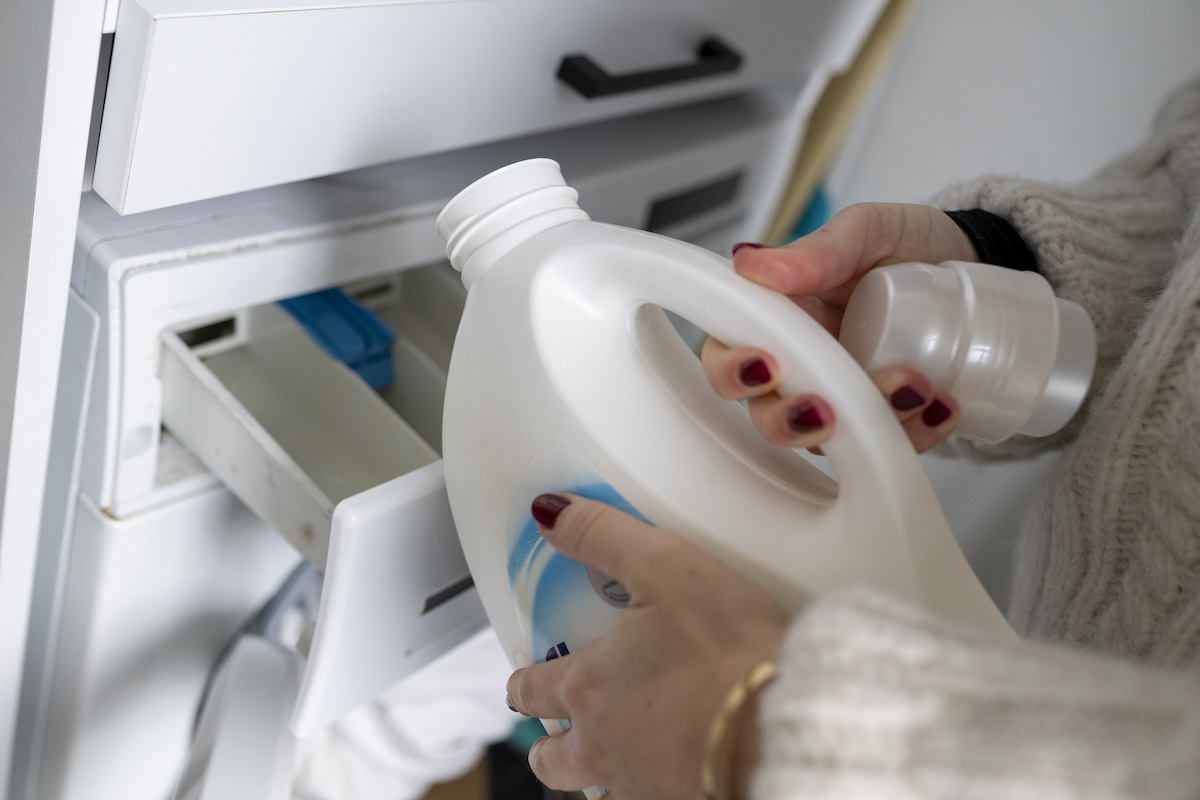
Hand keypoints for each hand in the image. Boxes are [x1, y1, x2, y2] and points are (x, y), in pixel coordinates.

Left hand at [506, 494, 789, 799]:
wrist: (782, 729)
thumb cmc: (727, 653)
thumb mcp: (664, 566)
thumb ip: (602, 535)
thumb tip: (550, 513)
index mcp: (590, 687)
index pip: (533, 690)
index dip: (524, 682)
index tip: (524, 679)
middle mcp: (604, 746)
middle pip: (553, 760)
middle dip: (549, 747)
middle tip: (558, 734)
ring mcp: (643, 784)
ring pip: (597, 791)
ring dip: (596, 777)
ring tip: (616, 759)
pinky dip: (652, 790)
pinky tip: (673, 774)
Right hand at [702, 203, 978, 452]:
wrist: (976, 260)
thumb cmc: (908, 243)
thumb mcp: (868, 230)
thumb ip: (818, 249)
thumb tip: (752, 264)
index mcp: (781, 318)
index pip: (727, 353)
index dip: (730, 369)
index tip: (766, 365)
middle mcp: (804, 364)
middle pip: (764, 414)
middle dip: (787, 422)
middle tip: (825, 409)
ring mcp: (846, 395)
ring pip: (827, 441)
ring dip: (865, 425)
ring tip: (917, 388)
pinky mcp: (890, 418)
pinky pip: (890, 444)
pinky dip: (918, 433)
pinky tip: (945, 406)